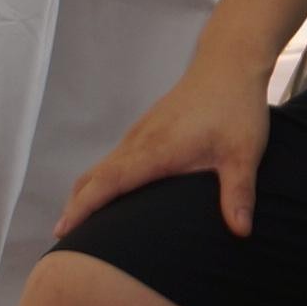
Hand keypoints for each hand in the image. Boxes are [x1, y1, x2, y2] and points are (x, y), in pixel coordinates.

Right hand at [58, 60, 273, 239]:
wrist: (228, 63)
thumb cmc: (236, 106)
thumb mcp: (244, 153)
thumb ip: (239, 193)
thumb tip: (241, 232)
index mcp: (157, 149)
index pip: (109, 181)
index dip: (84, 206)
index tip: (63, 229)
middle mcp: (140, 140)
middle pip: (95, 175)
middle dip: (75, 206)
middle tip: (63, 242)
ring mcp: (141, 132)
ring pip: (103, 166)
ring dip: (86, 193)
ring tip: (81, 226)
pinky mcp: (148, 129)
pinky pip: (115, 158)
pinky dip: (101, 180)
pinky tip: (112, 196)